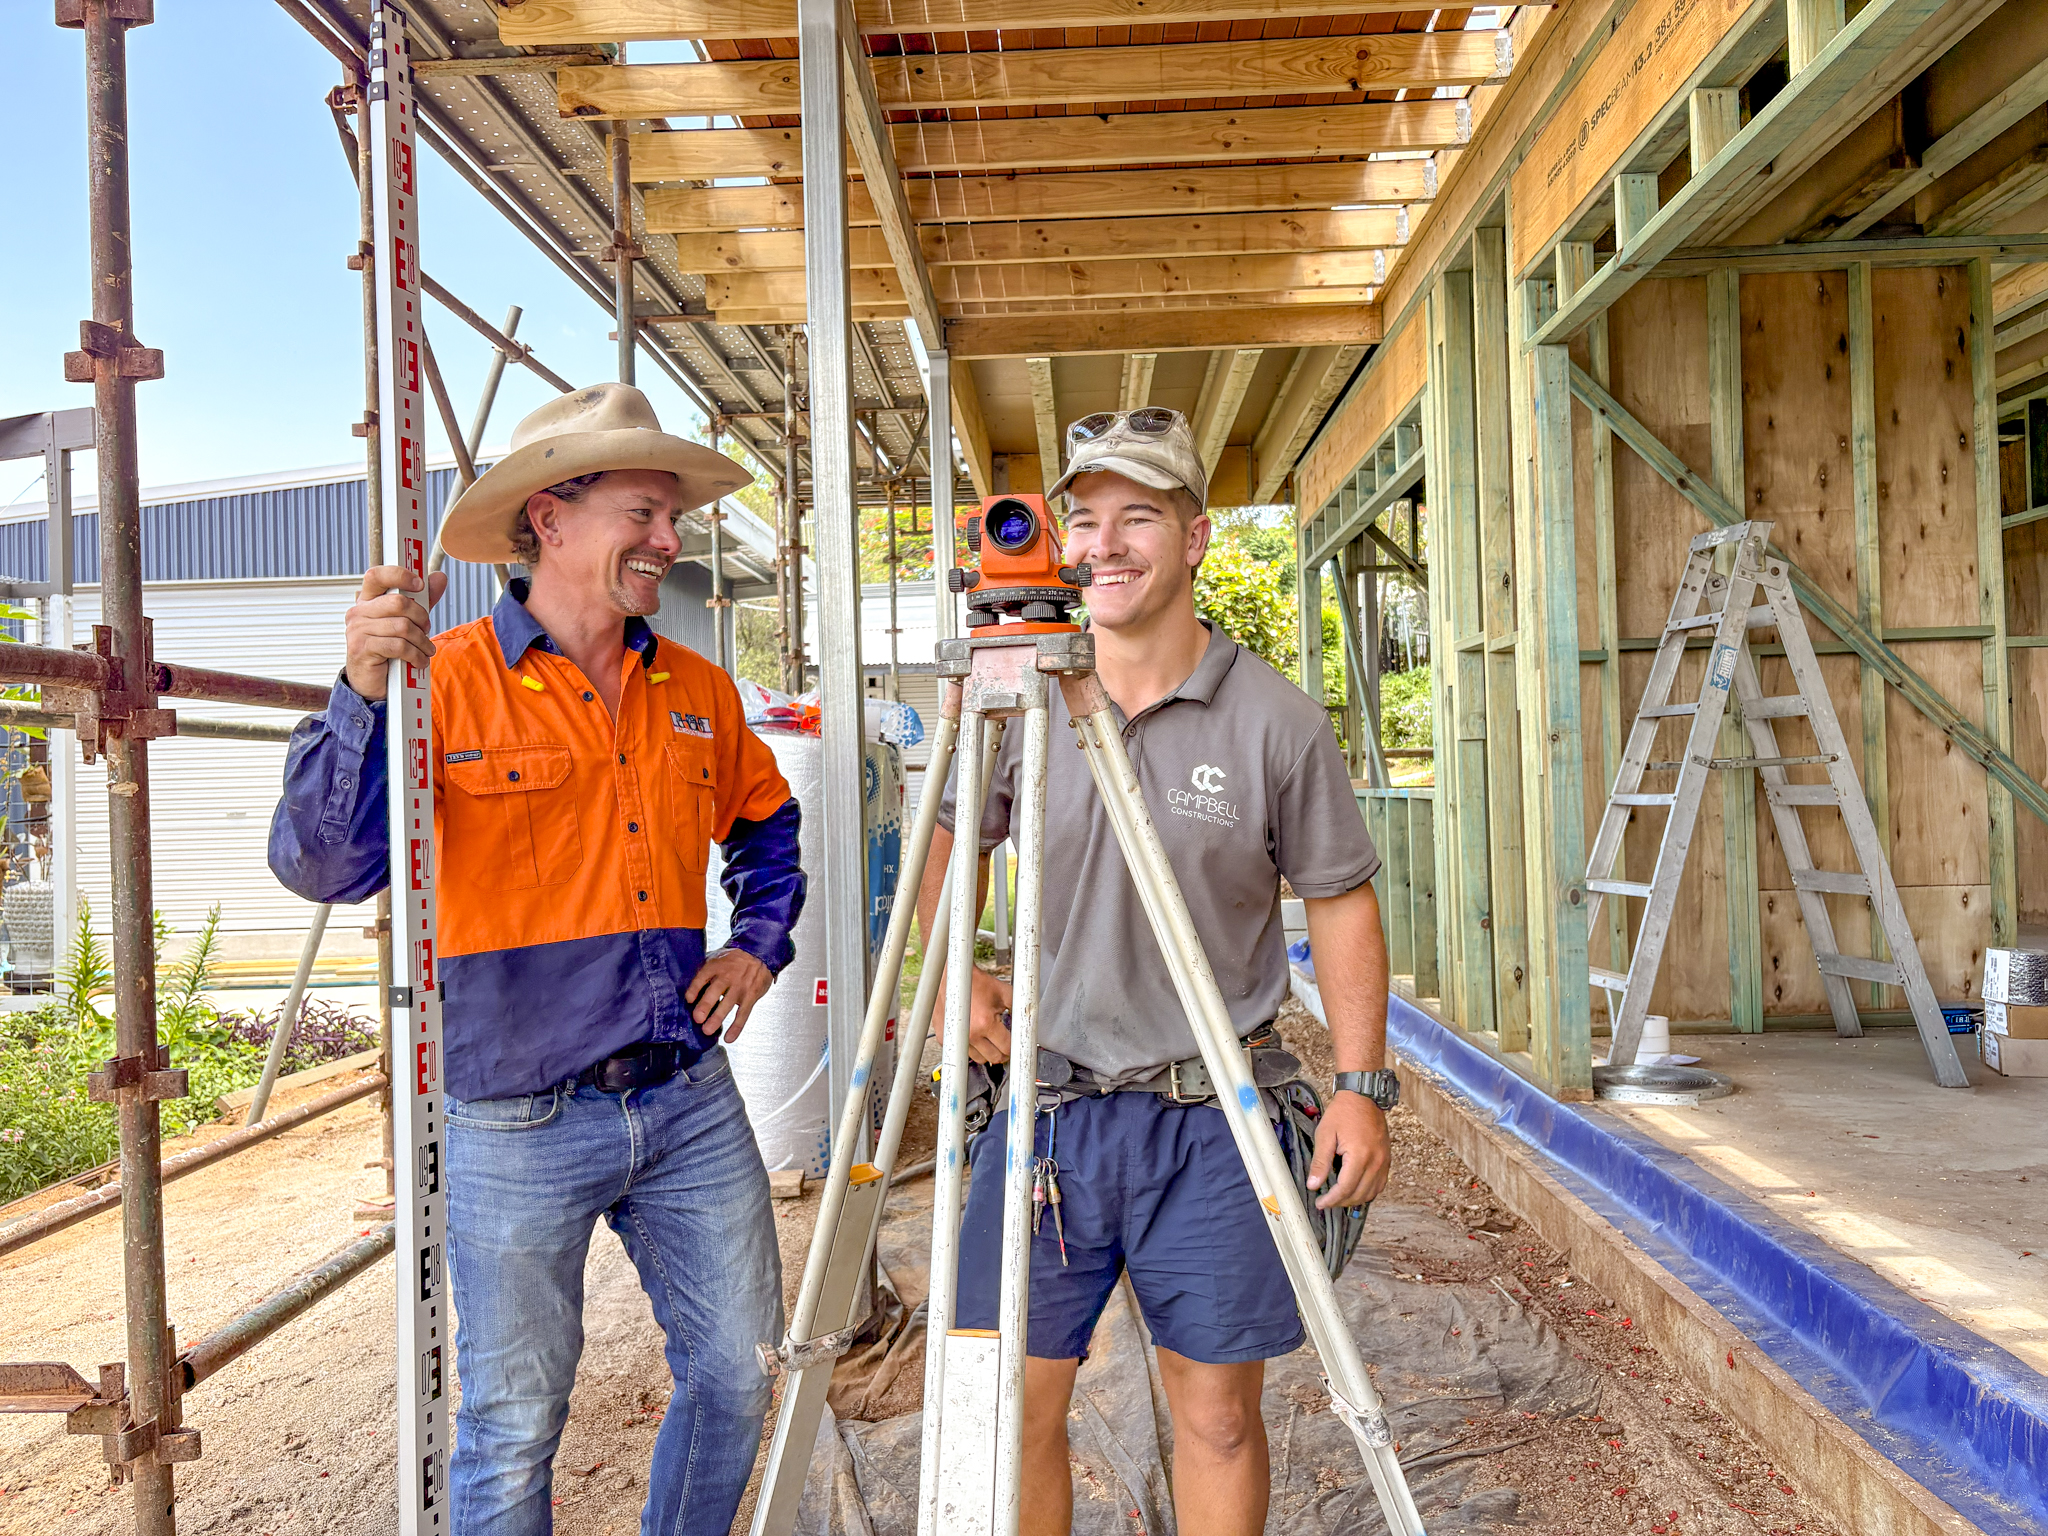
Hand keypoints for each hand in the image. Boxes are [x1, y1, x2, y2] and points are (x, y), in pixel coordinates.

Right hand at [344, 565, 447, 700]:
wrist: (373, 681)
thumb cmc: (389, 648)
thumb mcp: (407, 620)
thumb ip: (422, 600)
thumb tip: (439, 577)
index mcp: (367, 600)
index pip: (378, 575)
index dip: (400, 575)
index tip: (420, 585)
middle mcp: (359, 612)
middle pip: (399, 603)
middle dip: (420, 617)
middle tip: (426, 628)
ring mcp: (358, 630)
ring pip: (402, 627)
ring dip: (422, 641)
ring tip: (426, 650)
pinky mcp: (362, 649)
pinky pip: (398, 646)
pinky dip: (415, 655)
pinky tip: (418, 661)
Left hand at [686, 948, 772, 1042]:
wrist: (759, 953)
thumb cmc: (733, 959)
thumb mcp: (717, 958)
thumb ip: (704, 971)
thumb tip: (688, 989)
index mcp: (716, 966)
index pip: (702, 977)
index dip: (694, 988)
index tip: (688, 999)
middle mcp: (728, 976)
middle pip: (715, 991)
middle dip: (705, 1005)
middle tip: (698, 1018)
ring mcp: (740, 987)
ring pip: (728, 1004)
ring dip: (717, 1018)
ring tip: (707, 1030)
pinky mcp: (750, 997)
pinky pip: (743, 1014)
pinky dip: (737, 1027)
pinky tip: (729, 1038)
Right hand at [934, 968, 1012, 1064]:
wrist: (953, 976)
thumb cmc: (977, 983)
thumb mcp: (1004, 992)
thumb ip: (1019, 1008)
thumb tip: (1029, 1022)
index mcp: (986, 1023)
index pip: (1007, 1048)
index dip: (1015, 1046)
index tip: (1016, 1043)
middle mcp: (970, 1034)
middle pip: (994, 1058)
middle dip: (1003, 1051)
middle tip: (1005, 1042)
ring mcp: (956, 1038)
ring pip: (979, 1058)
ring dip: (987, 1052)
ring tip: (989, 1037)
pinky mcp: (944, 1037)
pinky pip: (964, 1052)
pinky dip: (971, 1047)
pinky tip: (975, 1034)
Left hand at [1307, 1090, 1390, 1209]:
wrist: (1363, 1096)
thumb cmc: (1343, 1112)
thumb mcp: (1325, 1135)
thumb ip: (1320, 1162)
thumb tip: (1313, 1184)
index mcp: (1360, 1156)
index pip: (1345, 1188)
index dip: (1331, 1200)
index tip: (1320, 1203)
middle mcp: (1376, 1162)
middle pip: (1359, 1194)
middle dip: (1341, 1202)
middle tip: (1326, 1201)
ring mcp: (1384, 1161)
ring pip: (1371, 1193)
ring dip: (1355, 1199)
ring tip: (1339, 1197)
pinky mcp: (1387, 1159)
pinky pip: (1380, 1184)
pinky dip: (1368, 1191)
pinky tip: (1355, 1189)